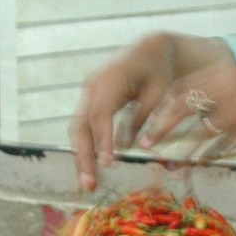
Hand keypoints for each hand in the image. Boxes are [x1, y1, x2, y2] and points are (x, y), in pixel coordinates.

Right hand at [69, 33, 234, 191]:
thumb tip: (132, 148)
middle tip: (89, 184)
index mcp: (110, 79)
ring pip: (77, 130)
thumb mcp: (159, 93)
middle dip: (83, 156)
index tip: (108, 163)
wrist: (147, 50)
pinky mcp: (88, 102)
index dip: (102, 139)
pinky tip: (88, 171)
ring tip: (86, 185)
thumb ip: (144, 118)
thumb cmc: (158, 71)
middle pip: (81, 125)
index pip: (100, 114)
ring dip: (80, 157)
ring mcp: (87, 94)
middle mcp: (92, 86)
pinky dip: (84, 149)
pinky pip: (82, 128)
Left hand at [139, 64, 235, 157]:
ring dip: (183, 151)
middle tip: (145, 144)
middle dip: (161, 127)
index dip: (163, 104)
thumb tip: (202, 101)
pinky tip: (201, 165)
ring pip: (200, 133)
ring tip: (169, 163)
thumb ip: (225, 85)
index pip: (183, 87)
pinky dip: (210, 156)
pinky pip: (223, 146)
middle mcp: (227, 89)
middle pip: (182, 108)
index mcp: (224, 73)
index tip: (149, 118)